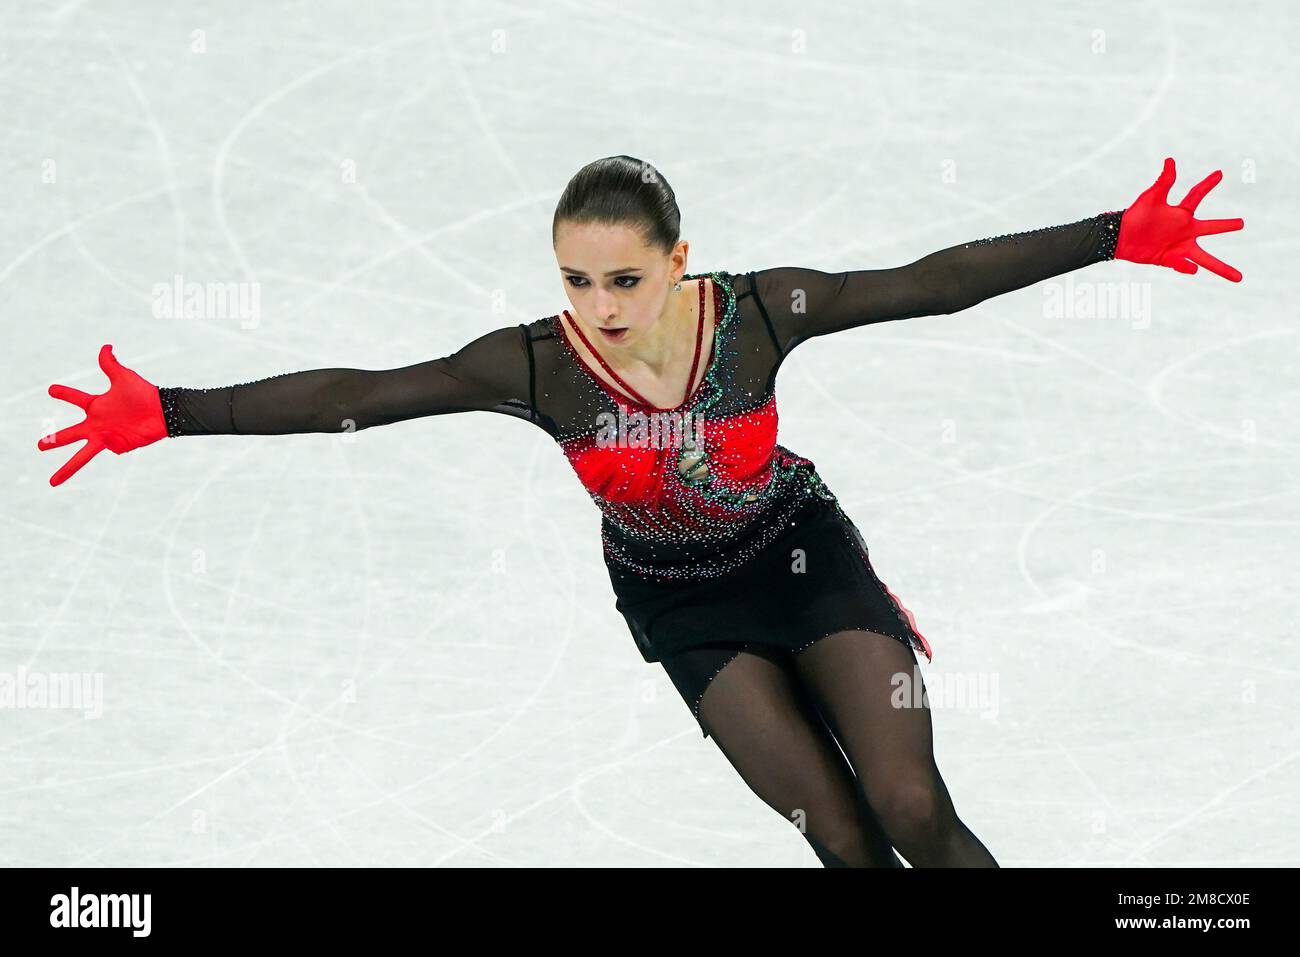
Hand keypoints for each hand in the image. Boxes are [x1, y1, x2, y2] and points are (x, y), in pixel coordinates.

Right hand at [38, 344, 167, 486]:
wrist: (164, 412)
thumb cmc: (144, 395)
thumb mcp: (123, 377)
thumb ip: (110, 364)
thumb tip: (106, 346)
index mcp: (96, 406)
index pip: (75, 399)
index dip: (63, 393)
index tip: (51, 389)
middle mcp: (97, 424)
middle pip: (70, 434)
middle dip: (55, 440)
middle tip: (39, 446)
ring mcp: (106, 438)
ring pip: (82, 455)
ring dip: (68, 468)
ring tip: (53, 482)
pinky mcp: (116, 447)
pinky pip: (112, 448)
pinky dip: (117, 442)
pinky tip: (128, 435)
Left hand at [1115, 157, 1243, 280]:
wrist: (1119, 239)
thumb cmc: (1135, 216)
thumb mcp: (1150, 199)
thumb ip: (1163, 182)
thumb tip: (1170, 160)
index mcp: (1181, 213)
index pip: (1197, 196)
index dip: (1208, 184)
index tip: (1220, 173)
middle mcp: (1185, 230)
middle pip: (1211, 228)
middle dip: (1226, 226)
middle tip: (1242, 223)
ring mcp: (1179, 247)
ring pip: (1204, 259)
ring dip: (1221, 268)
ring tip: (1238, 278)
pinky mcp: (1170, 260)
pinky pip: (1182, 266)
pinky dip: (1185, 268)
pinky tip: (1191, 269)